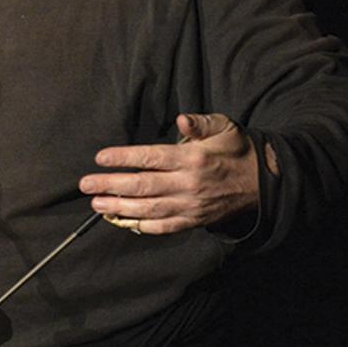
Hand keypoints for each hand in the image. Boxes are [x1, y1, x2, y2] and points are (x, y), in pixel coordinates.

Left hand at [78, 113, 258, 235]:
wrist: (262, 183)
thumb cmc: (236, 150)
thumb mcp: (224, 127)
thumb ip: (200, 123)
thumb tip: (181, 120)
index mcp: (193, 159)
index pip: (151, 158)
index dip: (124, 158)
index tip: (100, 158)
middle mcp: (189, 184)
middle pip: (142, 186)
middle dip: (110, 185)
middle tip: (85, 184)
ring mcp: (191, 205)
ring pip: (148, 209)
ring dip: (119, 207)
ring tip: (96, 203)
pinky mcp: (193, 221)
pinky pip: (163, 227)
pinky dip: (141, 226)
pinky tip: (120, 221)